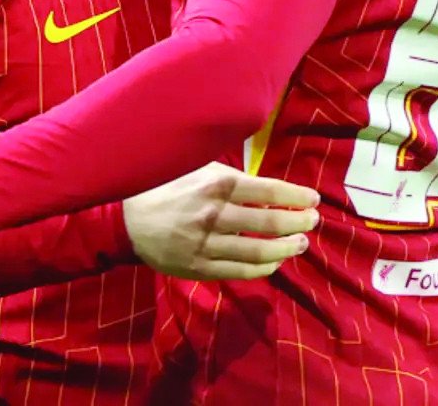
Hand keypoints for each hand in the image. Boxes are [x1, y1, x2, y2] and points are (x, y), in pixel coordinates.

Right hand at [123, 162, 319, 279]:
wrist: (124, 220)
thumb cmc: (164, 187)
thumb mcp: (194, 167)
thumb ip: (228, 174)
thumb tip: (264, 181)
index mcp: (216, 184)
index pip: (269, 191)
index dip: (297, 196)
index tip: (313, 200)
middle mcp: (214, 214)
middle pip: (270, 222)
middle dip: (298, 222)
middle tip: (313, 222)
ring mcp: (207, 244)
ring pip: (259, 251)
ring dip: (286, 248)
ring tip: (300, 243)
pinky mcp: (199, 267)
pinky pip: (241, 272)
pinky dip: (264, 268)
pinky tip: (275, 261)